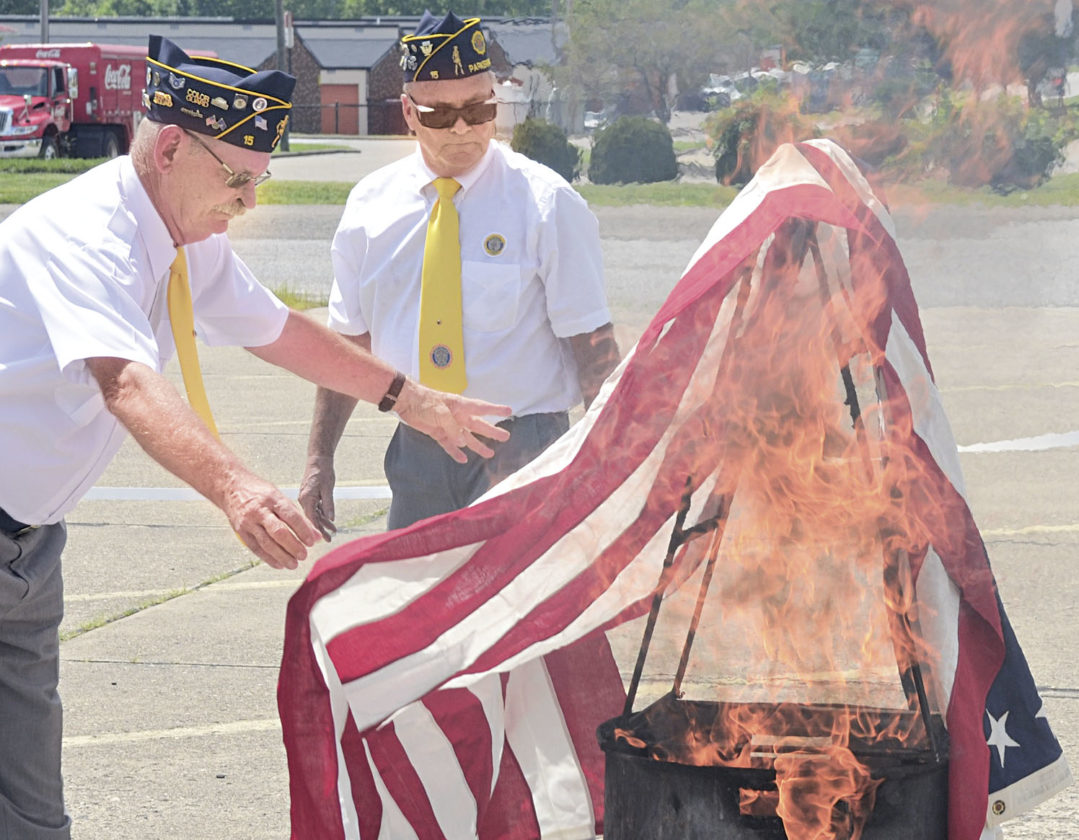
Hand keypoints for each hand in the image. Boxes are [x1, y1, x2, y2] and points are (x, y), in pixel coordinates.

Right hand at [223, 472, 320, 568]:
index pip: (291, 516)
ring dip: (282, 556)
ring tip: (293, 564)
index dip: (303, 530)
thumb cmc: (259, 492)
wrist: (231, 487)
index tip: (312, 541)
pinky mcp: (241, 531)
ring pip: (267, 543)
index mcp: (273, 499)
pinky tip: (279, 564)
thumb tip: (315, 534)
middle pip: (278, 532)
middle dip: (293, 546)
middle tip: (304, 555)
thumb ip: (297, 516)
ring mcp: (248, 522)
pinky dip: (268, 558)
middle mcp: (259, 510)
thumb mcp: (280, 497)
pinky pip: (256, 548)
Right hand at [299, 455, 336, 541]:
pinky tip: (329, 522)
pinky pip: (316, 509)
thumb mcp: (328, 488)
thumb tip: (331, 518)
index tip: (325, 539)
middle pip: (312, 519)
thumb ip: (329, 504)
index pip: (311, 519)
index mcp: (306, 498)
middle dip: (321, 530)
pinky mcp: (310, 497)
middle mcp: (304, 500)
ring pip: (314, 515)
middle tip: (330, 539)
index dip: (318, 530)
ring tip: (333, 532)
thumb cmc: (322, 471)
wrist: (318, 460)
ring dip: (323, 523)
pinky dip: (323, 515)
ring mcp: (306, 499)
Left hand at [394, 380, 511, 463]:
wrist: (406, 402)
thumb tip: (463, 442)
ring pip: (466, 438)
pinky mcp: (438, 433)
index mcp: (461, 406)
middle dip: (492, 432)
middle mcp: (457, 416)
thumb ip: (453, 427)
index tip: (509, 411)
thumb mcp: (441, 413)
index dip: (496, 409)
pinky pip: (450, 445)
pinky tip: (463, 459)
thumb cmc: (425, 401)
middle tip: (505, 437)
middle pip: (478, 426)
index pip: (482, 408)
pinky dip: (456, 452)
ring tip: (489, 454)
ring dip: (477, 446)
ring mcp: (448, 426)